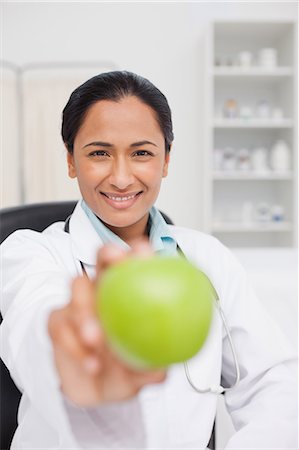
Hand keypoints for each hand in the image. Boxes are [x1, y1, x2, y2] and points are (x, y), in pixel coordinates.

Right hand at [48, 240, 165, 406]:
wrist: (97, 392)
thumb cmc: (126, 371)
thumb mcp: (142, 373)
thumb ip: (151, 369)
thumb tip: (161, 370)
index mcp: (131, 294)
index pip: (136, 264)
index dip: (139, 253)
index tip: (144, 254)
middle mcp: (104, 291)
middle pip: (104, 259)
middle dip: (109, 254)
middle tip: (115, 261)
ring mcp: (79, 303)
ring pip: (78, 287)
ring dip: (85, 309)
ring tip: (95, 337)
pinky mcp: (59, 321)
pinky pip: (61, 325)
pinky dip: (75, 345)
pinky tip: (91, 364)